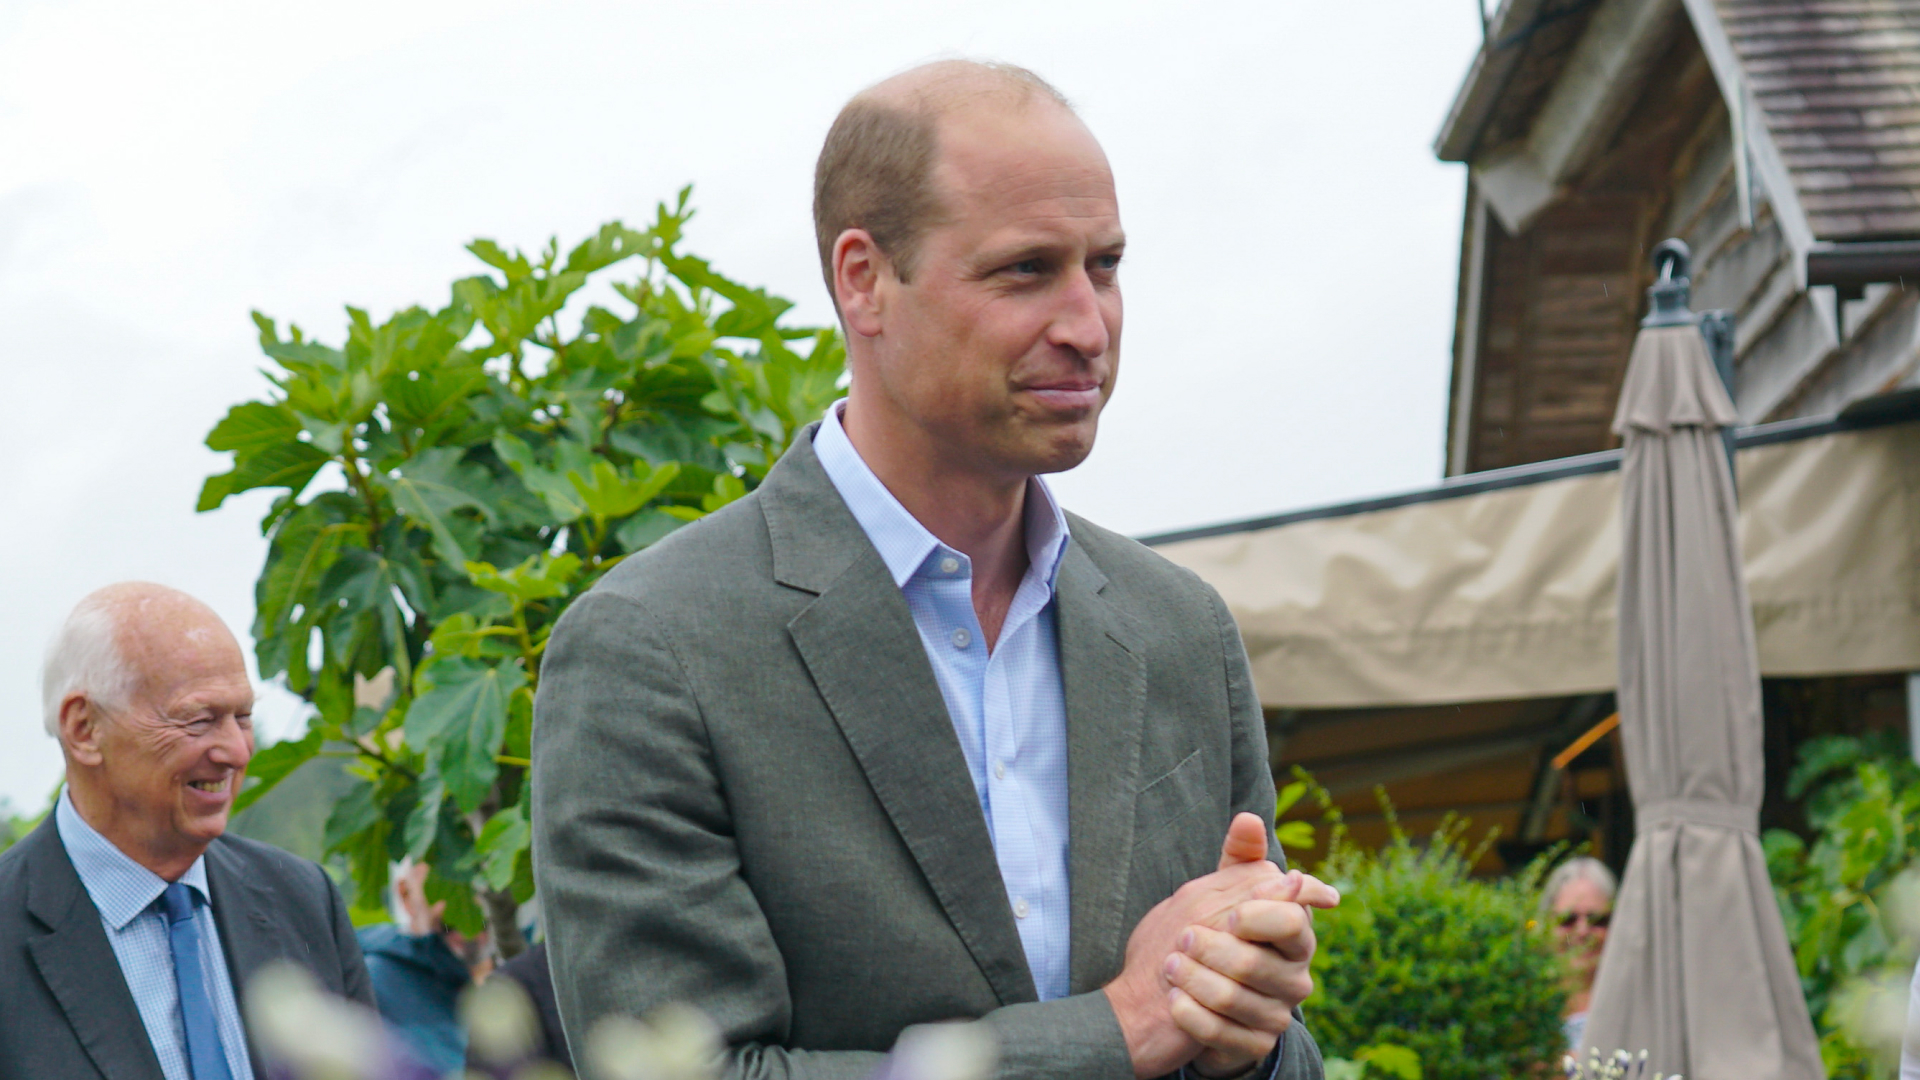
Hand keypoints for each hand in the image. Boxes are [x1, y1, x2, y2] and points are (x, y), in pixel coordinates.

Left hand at [1103, 815, 1291, 1077]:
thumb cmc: (1208, 935)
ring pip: (1232, 997)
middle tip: (1182, 939)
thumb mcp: (1217, 892)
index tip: (1228, 913)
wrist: (1178, 998)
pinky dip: (1187, 1012)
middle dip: (1209, 947)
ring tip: (1170, 967)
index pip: (1292, 919)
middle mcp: (1295, 976)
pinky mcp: (1254, 1045)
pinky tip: (1173, 1000)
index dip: (1256, 915)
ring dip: (1191, 979)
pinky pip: (1217, 1031)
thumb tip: (1249, 818)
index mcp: (1294, 933)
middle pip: (1255, 961)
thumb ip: (1237, 858)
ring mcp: (1278, 1014)